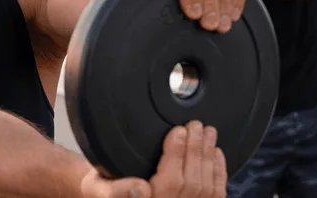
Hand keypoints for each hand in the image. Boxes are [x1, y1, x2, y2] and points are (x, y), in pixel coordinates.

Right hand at [80, 121, 226, 197]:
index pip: (171, 182)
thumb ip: (114, 191)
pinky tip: (216, 153)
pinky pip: (214, 195)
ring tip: (208, 132)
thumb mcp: (98, 189)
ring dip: (208, 157)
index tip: (178, 130)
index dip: (177, 154)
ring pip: (206, 188)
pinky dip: (218, 172)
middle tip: (196, 125)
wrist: (110, 194)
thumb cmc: (104, 191)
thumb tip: (140, 190)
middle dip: (196, 150)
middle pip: (192, 183)